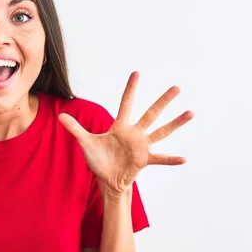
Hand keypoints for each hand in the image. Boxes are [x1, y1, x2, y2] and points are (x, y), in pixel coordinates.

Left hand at [58, 71, 192, 194]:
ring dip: (175, 123)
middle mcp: (135, 133)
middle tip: (176, 87)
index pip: (126, 103)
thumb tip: (60, 117)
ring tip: (190, 112)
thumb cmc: (99, 159)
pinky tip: (183, 159)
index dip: (131, 89)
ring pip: (161, 131)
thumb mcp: (86, 143)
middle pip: (151, 113)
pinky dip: (171, 159)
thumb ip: (75, 129)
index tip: (137, 72)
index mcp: (120, 126)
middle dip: (163, 100)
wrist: (107, 179)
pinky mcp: (145, 160)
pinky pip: (160, 158)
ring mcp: (142, 146)